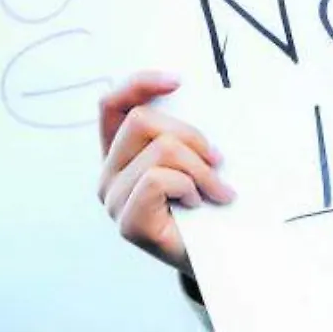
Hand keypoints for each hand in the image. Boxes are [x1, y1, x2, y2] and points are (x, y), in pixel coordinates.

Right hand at [96, 74, 235, 276]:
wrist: (223, 252)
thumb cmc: (210, 201)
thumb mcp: (196, 154)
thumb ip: (182, 130)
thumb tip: (189, 94)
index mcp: (121, 151)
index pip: (112, 105)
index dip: (138, 84)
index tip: (178, 81)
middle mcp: (109, 173)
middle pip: (141, 120)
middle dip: (190, 135)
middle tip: (217, 161)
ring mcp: (114, 200)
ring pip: (160, 150)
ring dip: (201, 167)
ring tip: (215, 189)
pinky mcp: (128, 222)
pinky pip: (158, 179)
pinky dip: (190, 186)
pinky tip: (198, 204)